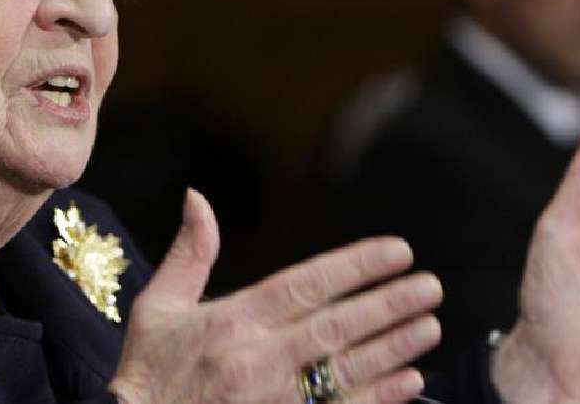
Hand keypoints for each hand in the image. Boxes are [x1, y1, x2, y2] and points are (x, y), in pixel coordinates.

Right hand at [110, 190, 441, 403]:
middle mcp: (255, 360)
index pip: (304, 284)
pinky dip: (378, 398)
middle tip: (430, 285)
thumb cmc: (149, 375)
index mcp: (230, 322)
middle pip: (334, 326)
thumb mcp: (157, 309)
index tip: (396, 250)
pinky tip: (410, 382)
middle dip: (387, 304)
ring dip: (392, 348)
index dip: (354, 266)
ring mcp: (270, 402)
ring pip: (344, 371)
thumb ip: (189, 254)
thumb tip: (197, 197)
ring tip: (430, 326)